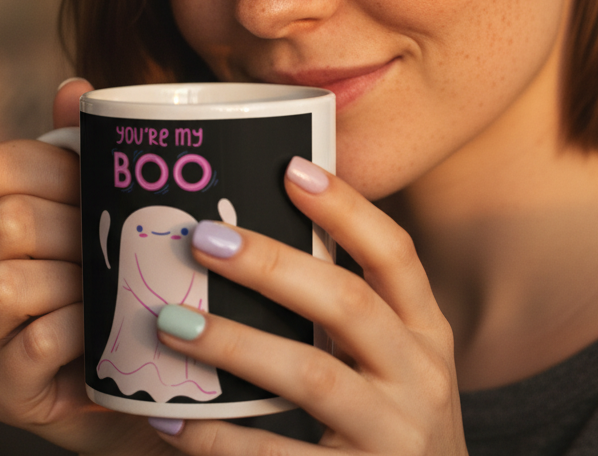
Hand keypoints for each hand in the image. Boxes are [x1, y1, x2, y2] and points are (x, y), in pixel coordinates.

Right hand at [0, 79, 176, 455]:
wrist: (136, 377)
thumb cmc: (117, 281)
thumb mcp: (107, 210)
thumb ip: (87, 149)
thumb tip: (74, 86)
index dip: (51, 168)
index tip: (99, 183)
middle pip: (5, 221)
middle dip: (72, 229)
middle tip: (117, 244)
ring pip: (7, 282)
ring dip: (77, 283)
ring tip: (115, 291)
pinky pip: (35, 342)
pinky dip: (81, 331)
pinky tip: (107, 333)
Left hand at [150, 158, 467, 454]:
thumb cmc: (394, 421)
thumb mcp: (393, 361)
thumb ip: (346, 312)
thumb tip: (259, 244)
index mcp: (426, 333)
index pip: (394, 254)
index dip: (347, 208)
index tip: (291, 168)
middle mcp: (421, 377)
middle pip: (347, 303)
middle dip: (273, 266)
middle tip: (204, 239)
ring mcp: (395, 436)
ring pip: (310, 375)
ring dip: (235, 343)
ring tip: (171, 322)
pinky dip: (220, 439)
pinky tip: (171, 418)